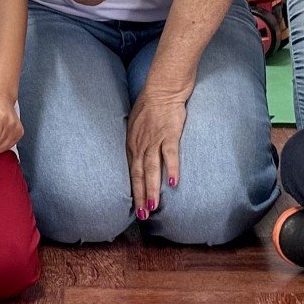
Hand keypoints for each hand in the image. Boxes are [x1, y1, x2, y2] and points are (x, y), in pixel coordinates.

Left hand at [127, 89, 185, 217]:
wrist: (162, 89)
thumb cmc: (150, 106)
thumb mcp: (135, 125)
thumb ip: (136, 142)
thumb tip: (137, 156)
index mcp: (132, 144)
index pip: (131, 172)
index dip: (133, 191)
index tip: (136, 207)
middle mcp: (140, 144)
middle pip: (138, 174)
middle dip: (140, 195)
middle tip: (143, 214)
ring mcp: (154, 140)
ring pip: (151, 168)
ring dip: (152, 188)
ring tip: (154, 205)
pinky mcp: (169, 134)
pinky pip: (170, 155)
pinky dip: (171, 169)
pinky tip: (173, 184)